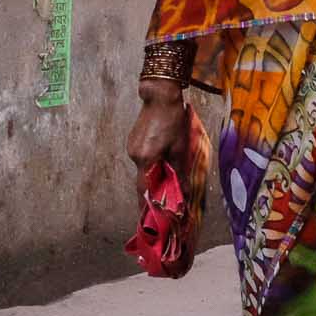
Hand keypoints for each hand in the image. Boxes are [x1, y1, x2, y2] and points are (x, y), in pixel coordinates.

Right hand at [126, 81, 188, 196]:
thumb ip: (179, 172)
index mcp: (145, 159)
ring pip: (144, 168)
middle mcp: (134, 155)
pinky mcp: (134, 141)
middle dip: (153, 191)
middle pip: (143, 179)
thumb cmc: (172, 121)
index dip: (147, 204)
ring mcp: (132, 147)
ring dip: (153, 176)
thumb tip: (184, 193)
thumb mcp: (180, 148)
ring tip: (166, 181)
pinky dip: (151, 164)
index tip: (150, 218)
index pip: (144, 189)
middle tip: (163, 202)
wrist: (160, 96)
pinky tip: (162, 162)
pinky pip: (143, 158)